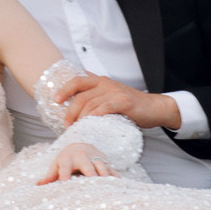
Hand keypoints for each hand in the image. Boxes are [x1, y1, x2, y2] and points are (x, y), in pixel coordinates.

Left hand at [37, 131, 114, 183]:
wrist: (80, 145)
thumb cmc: (66, 160)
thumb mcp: (56, 164)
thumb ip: (50, 175)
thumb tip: (38, 185)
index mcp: (68, 158)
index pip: (65, 167)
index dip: (65, 174)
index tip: (65, 183)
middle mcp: (82, 156)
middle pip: (87, 166)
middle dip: (90, 174)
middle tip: (92, 185)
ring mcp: (95, 158)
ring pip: (101, 166)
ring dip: (105, 176)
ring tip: (107, 187)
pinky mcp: (104, 161)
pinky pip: (111, 169)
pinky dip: (115, 177)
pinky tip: (120, 185)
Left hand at [56, 74, 180, 130]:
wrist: (154, 108)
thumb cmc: (131, 105)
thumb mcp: (111, 93)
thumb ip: (97, 89)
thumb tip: (79, 87)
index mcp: (101, 81)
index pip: (77, 81)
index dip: (64, 90)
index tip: (56, 100)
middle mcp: (106, 84)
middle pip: (81, 96)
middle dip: (70, 111)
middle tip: (67, 124)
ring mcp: (115, 92)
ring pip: (91, 104)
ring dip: (80, 118)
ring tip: (77, 128)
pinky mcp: (124, 102)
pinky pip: (105, 108)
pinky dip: (95, 115)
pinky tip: (91, 122)